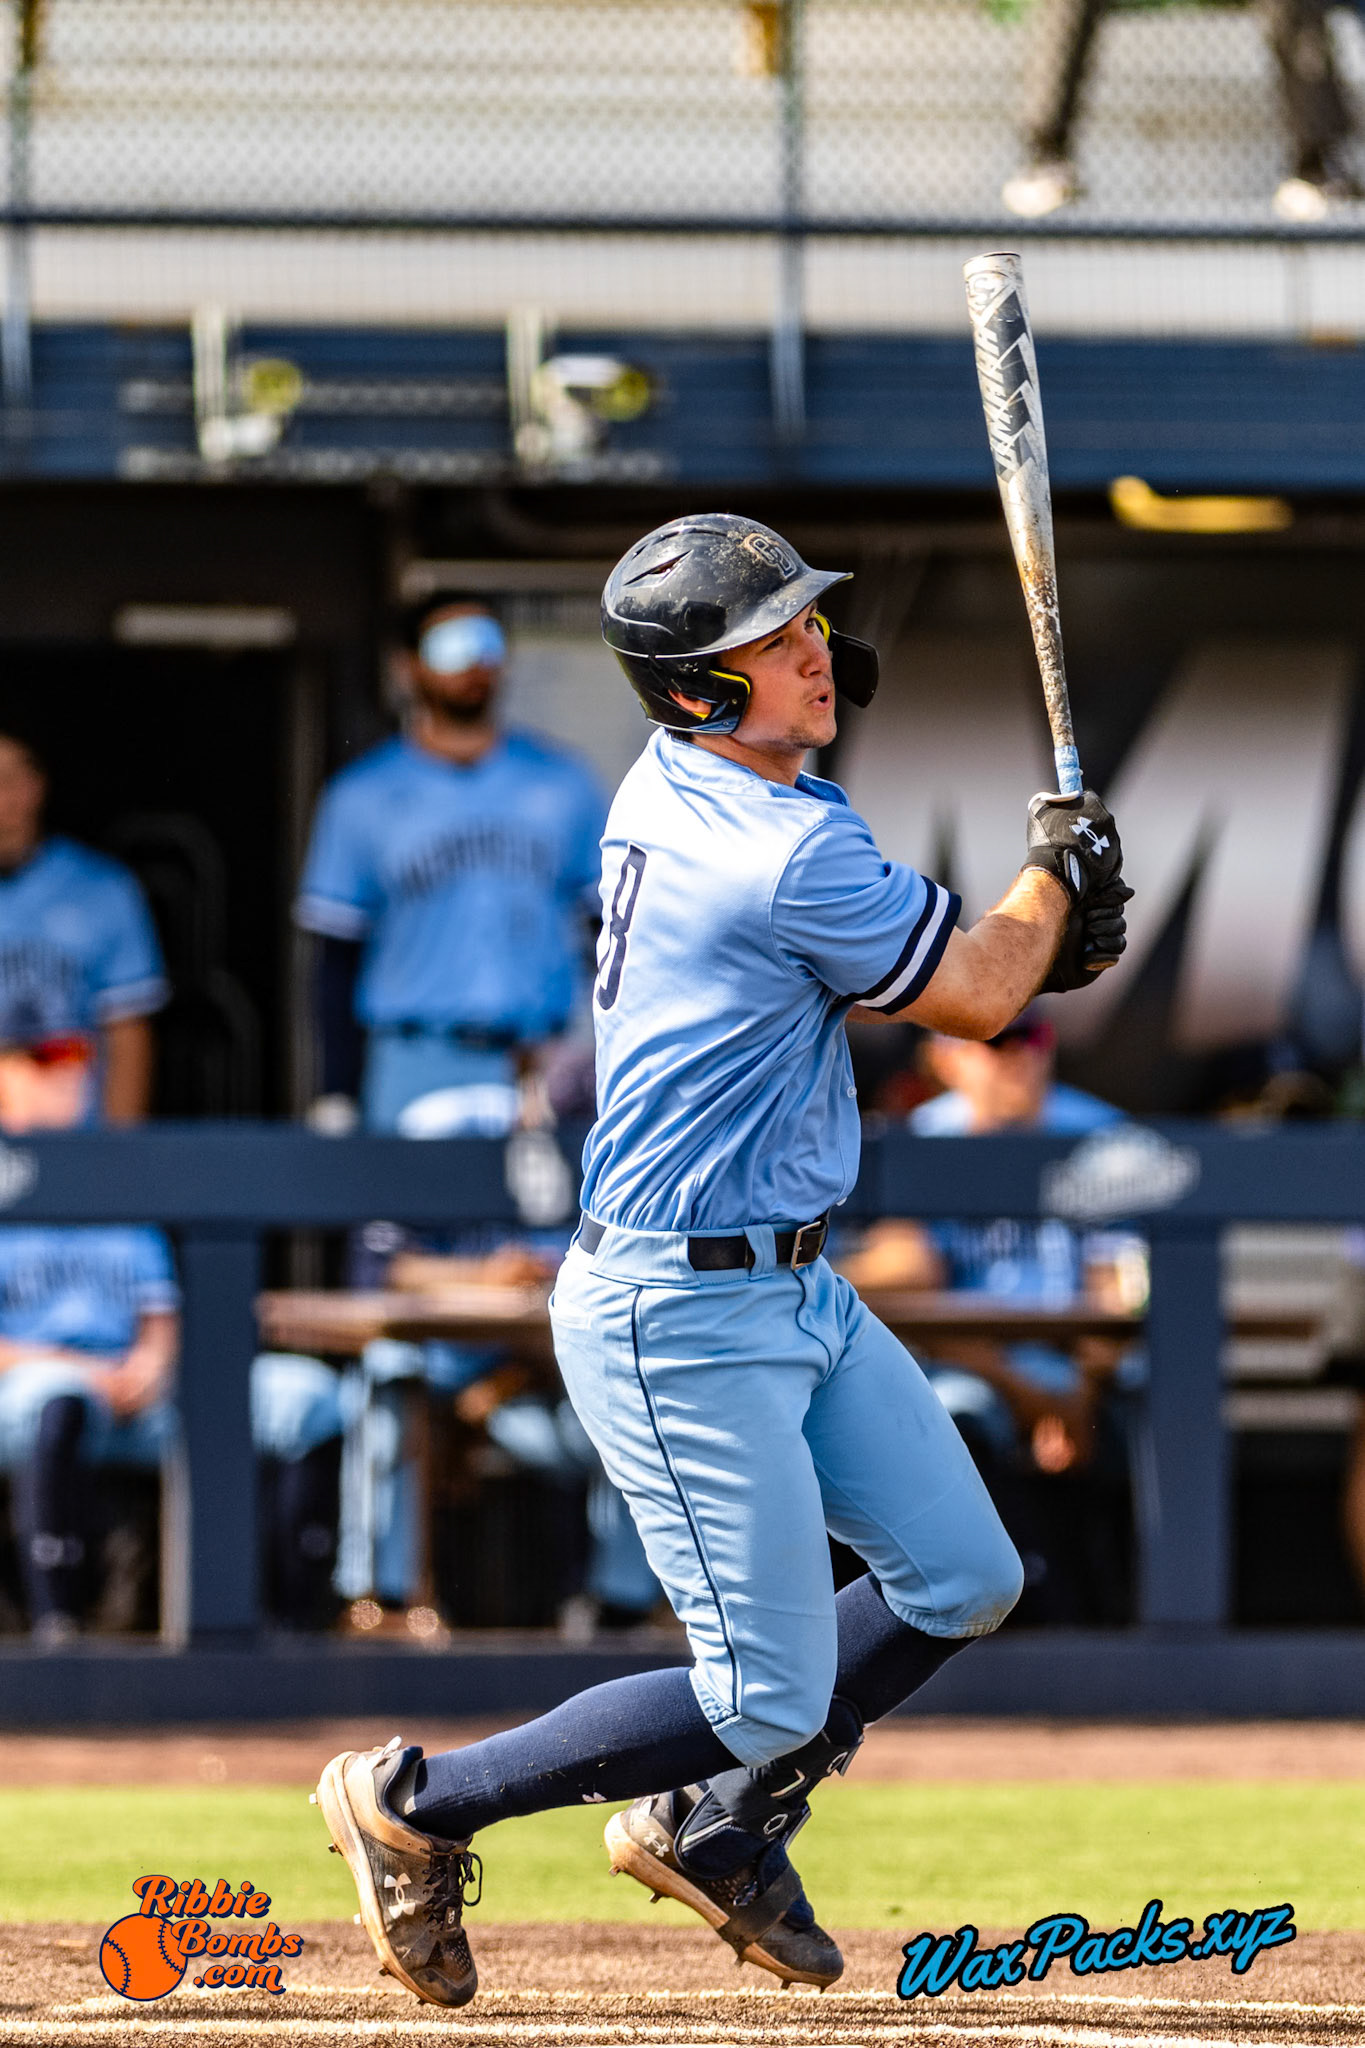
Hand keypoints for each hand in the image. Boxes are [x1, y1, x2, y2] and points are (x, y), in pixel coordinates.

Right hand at [1023, 788, 1121, 901]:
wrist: (1056, 870)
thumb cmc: (1046, 839)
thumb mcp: (1038, 809)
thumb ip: (1051, 798)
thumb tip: (1063, 796)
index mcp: (1093, 802)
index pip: (1088, 798)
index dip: (1077, 807)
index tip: (1068, 816)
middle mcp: (1108, 818)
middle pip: (1098, 818)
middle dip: (1085, 825)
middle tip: (1069, 836)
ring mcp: (1114, 839)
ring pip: (1102, 837)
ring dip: (1091, 842)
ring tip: (1074, 853)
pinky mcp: (1116, 859)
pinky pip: (1106, 854)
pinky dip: (1096, 857)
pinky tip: (1082, 863)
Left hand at [1041, 876, 1131, 991]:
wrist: (1030, 953)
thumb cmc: (1044, 921)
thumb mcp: (1070, 900)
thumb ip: (1098, 892)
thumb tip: (1130, 892)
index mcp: (1090, 904)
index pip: (1117, 900)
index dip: (1110, 902)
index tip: (1093, 904)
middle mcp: (1096, 922)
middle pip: (1119, 920)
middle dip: (1105, 920)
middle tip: (1088, 921)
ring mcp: (1097, 942)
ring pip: (1119, 939)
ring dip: (1105, 936)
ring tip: (1088, 936)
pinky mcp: (1097, 961)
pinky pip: (1114, 956)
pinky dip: (1101, 956)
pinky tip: (1086, 958)